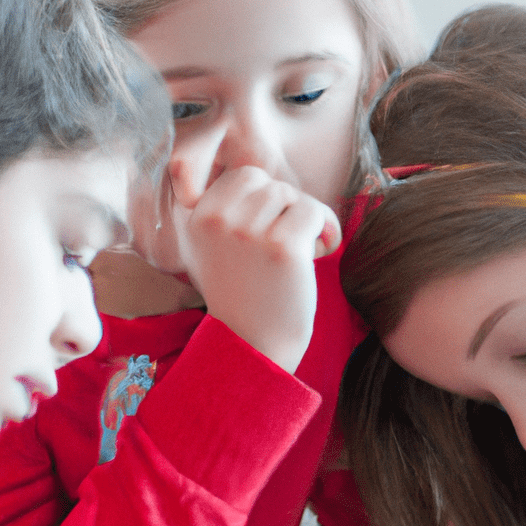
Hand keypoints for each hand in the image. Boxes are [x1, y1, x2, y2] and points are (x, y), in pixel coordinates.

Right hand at [172, 165, 340, 372]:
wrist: (254, 347)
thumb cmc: (243, 300)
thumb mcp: (211, 252)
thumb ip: (223, 213)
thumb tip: (258, 179)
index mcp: (198, 219)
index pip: (244, 177)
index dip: (268, 201)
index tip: (273, 231)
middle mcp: (218, 222)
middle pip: (271, 185)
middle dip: (289, 211)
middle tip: (292, 243)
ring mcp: (249, 234)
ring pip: (293, 195)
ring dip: (307, 220)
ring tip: (306, 250)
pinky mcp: (282, 248)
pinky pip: (314, 212)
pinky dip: (327, 228)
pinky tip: (323, 250)